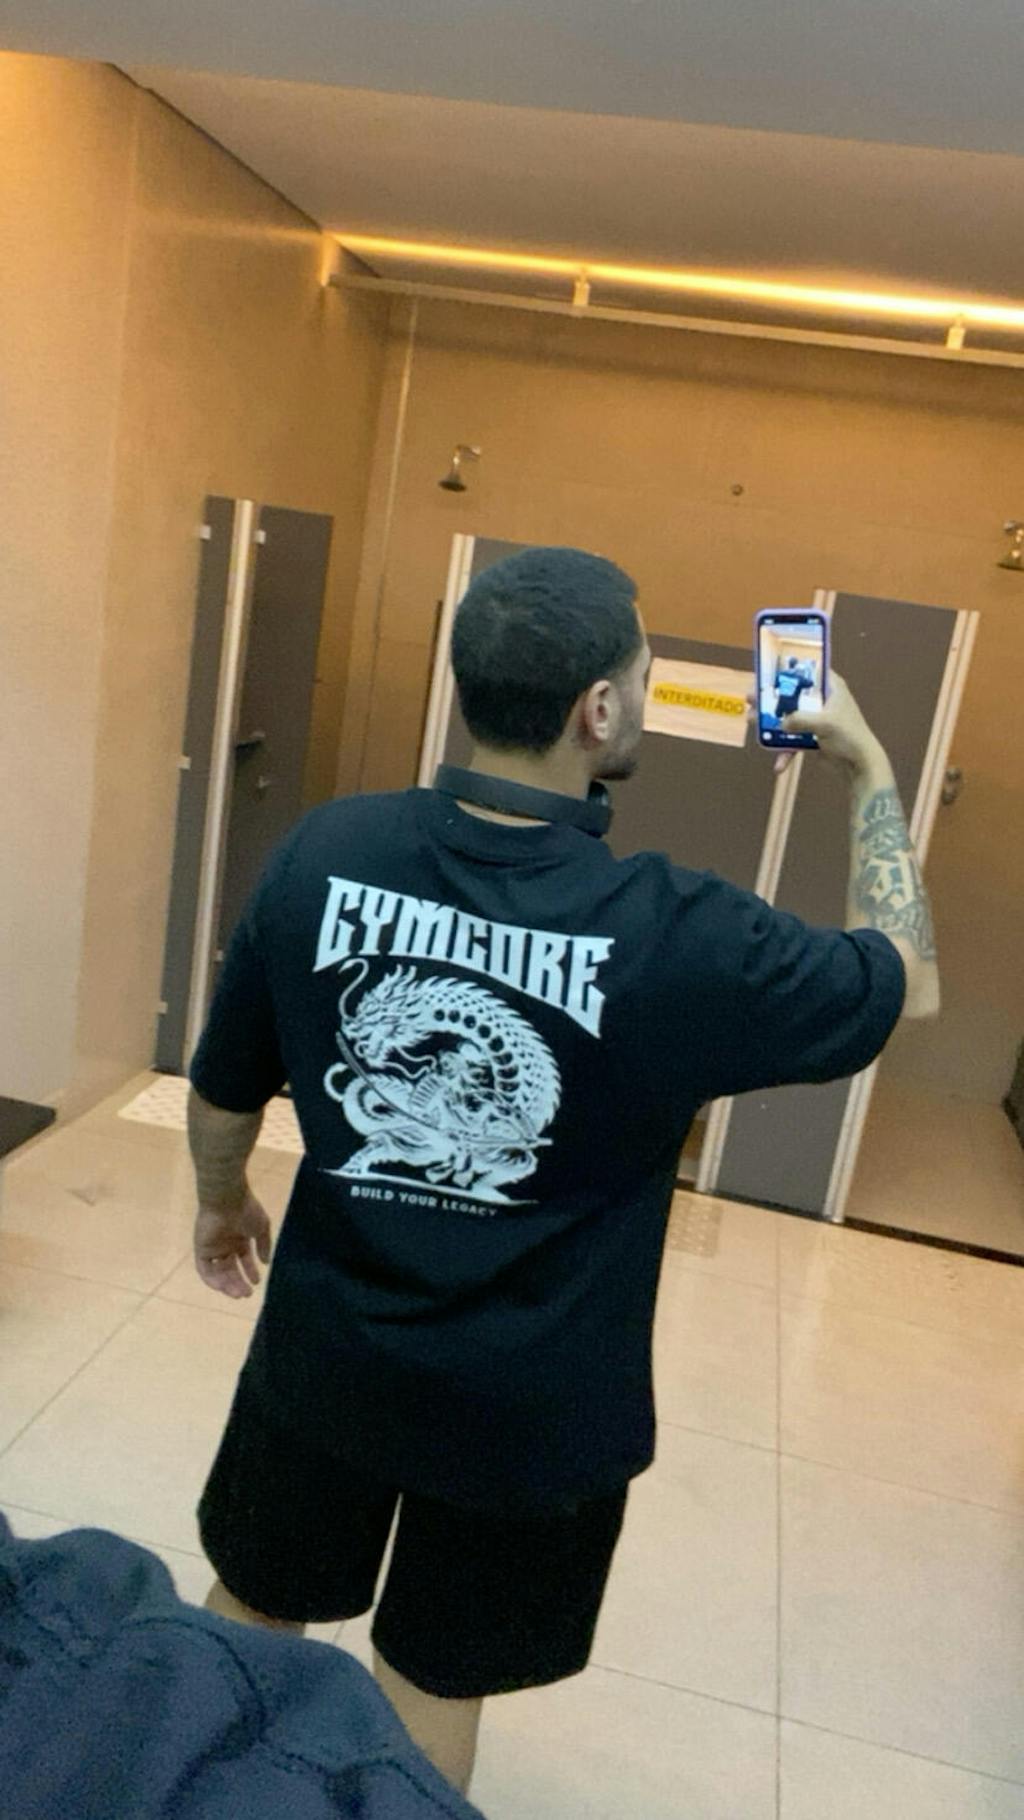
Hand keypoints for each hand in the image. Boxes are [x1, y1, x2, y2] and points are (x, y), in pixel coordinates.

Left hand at [194, 1190, 271, 1299]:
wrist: (227, 1199)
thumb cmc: (246, 1211)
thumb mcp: (261, 1228)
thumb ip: (264, 1245)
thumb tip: (266, 1262)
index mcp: (239, 1238)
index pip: (244, 1259)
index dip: (250, 1271)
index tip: (257, 1282)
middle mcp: (226, 1244)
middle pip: (231, 1269)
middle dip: (239, 1282)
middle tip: (247, 1294)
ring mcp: (213, 1247)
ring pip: (218, 1272)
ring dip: (227, 1285)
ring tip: (239, 1294)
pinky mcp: (202, 1249)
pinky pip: (204, 1269)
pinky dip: (212, 1280)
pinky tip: (223, 1287)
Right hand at [750, 673, 883, 775]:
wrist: (860, 766)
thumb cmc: (849, 736)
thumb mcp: (824, 723)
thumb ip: (800, 719)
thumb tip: (780, 723)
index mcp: (831, 687)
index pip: (808, 670)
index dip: (787, 670)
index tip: (766, 673)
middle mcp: (822, 700)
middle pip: (792, 695)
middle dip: (771, 699)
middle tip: (751, 698)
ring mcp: (816, 719)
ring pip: (789, 717)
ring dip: (771, 723)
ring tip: (751, 722)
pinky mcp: (813, 737)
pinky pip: (793, 740)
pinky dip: (786, 751)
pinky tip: (779, 765)